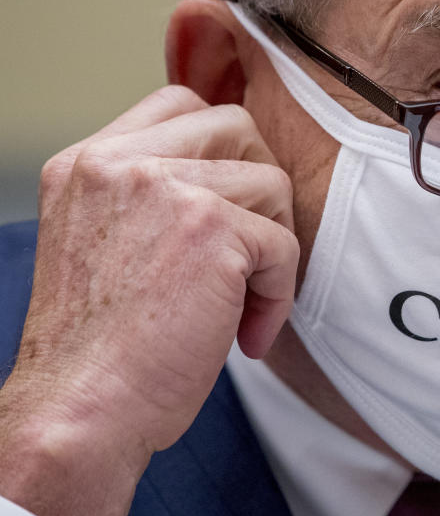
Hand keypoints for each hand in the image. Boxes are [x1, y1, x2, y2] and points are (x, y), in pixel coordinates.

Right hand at [0, 86, 298, 515]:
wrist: (80, 410)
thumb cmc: (99, 350)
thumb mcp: (104, 245)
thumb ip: (150, 200)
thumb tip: (231, 181)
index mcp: (88, 164)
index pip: (179, 105)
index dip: (224, 149)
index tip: (234, 206)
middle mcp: (119, 163)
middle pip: (236, 127)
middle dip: (258, 189)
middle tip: (248, 254)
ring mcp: (164, 188)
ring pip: (270, 183)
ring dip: (272, 247)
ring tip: (243, 303)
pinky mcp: (211, 228)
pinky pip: (283, 245)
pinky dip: (278, 295)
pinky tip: (248, 335)